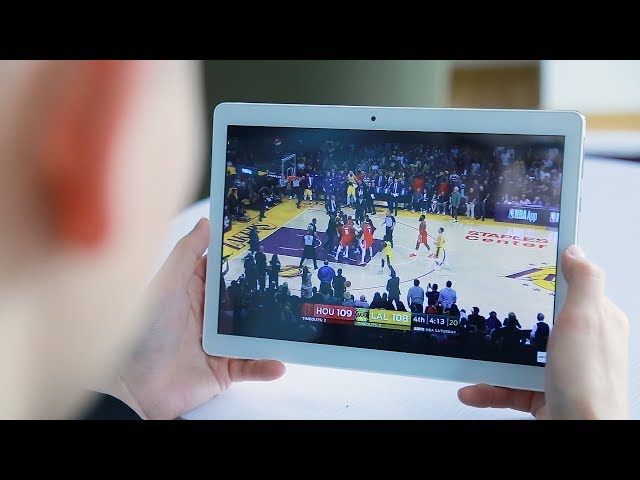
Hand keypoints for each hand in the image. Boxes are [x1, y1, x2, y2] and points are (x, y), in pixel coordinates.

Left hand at [114, 218, 284, 418]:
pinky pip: (251, 367)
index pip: (226, 271)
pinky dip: (265, 366)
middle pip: (247, 301)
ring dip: (273, 332)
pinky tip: (279, 362)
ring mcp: (220, 343)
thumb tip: (206, 222)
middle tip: (296, 280)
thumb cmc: (143, 333)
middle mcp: (210, 317)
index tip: (271, 243)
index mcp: (196, 293)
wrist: (133, 387)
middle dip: (269, 293)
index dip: (245, 258)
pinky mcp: (225, 370)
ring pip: (254, 334)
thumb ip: (187, 254)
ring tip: (296, 324)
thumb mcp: (167, 285)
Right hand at [458, 245, 628, 419]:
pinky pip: (509, 384)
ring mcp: (561, 371)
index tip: (514, 265)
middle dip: (507, 319)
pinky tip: (473, 387)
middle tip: (484, 308)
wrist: (581, 434)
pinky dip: (488, 387)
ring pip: (518, 354)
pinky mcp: (544, 394)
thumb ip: (583, 281)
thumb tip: (575, 251)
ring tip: (469, 354)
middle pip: (537, 320)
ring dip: (489, 357)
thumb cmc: (590, 386)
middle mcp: (580, 345)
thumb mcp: (586, 321)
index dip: (542, 275)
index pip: (568, 288)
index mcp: (596, 321)